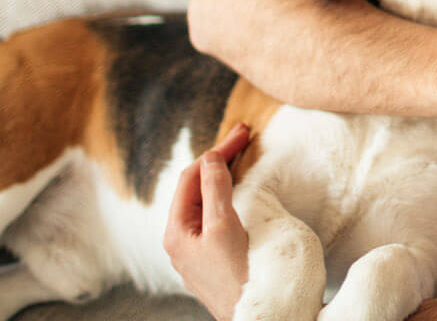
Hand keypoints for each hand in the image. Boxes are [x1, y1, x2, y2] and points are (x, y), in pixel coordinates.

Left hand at [164, 123, 252, 320]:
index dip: (215, 152)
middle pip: (196, 188)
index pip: (191, 177)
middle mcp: (181, 241)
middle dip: (218, 161)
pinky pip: (215, 219)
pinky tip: (238, 192)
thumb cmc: (238, 279)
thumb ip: (214, 190)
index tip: (241, 134)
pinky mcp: (212, 260)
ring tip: (239, 157)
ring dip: (222, 178)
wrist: (259, 318)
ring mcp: (196, 252)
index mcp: (176, 232)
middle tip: (242, 137)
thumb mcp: (223, 228)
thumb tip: (210, 158)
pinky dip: (226, 198)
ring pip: (205, 203)